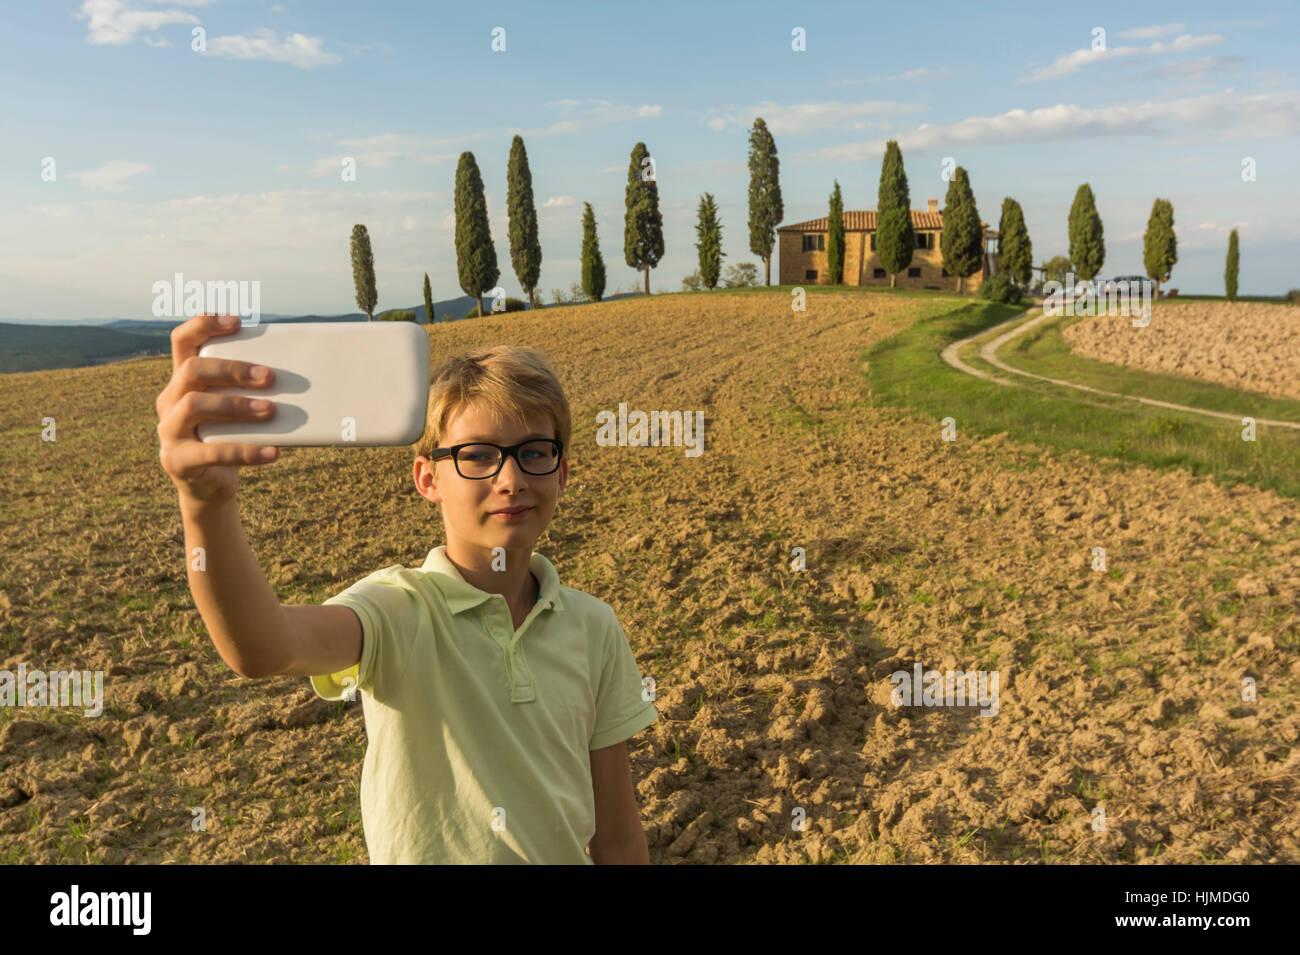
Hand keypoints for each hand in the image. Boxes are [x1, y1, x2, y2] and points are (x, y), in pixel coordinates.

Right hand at [155, 313, 278, 508]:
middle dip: (232, 369)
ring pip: (194, 406)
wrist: (210, 487)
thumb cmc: (229, 437)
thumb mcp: (236, 410)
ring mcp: (168, 431)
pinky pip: (211, 453)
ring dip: (237, 405)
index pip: (182, 341)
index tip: (237, 321)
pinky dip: (246, 451)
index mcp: (182, 381)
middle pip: (192, 370)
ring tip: (271, 411)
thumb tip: (301, 375)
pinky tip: (273, 452)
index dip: (204, 325)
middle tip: (270, 377)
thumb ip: (250, 391)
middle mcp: (168, 401)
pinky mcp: (177, 461)